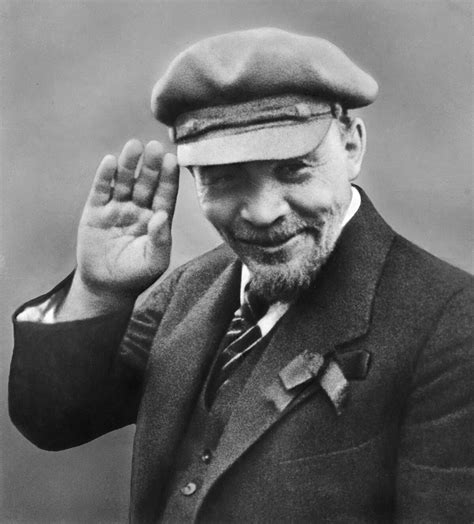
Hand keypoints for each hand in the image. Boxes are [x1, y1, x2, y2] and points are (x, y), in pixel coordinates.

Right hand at [75, 139, 178, 299]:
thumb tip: (163, 216)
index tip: (171, 159)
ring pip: (125, 182)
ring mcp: (117, 207)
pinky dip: (105, 176)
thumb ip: (161, 240)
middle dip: (150, 166)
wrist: (105, 286)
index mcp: (157, 219)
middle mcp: (139, 209)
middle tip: (154, 146)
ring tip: (133, 146)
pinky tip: (110, 161)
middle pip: (146, 183)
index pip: (165, 195)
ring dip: (129, 164)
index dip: (168, 178)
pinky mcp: (96, 210)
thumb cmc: (136, 275)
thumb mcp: (154, 261)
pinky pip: (102, 189)